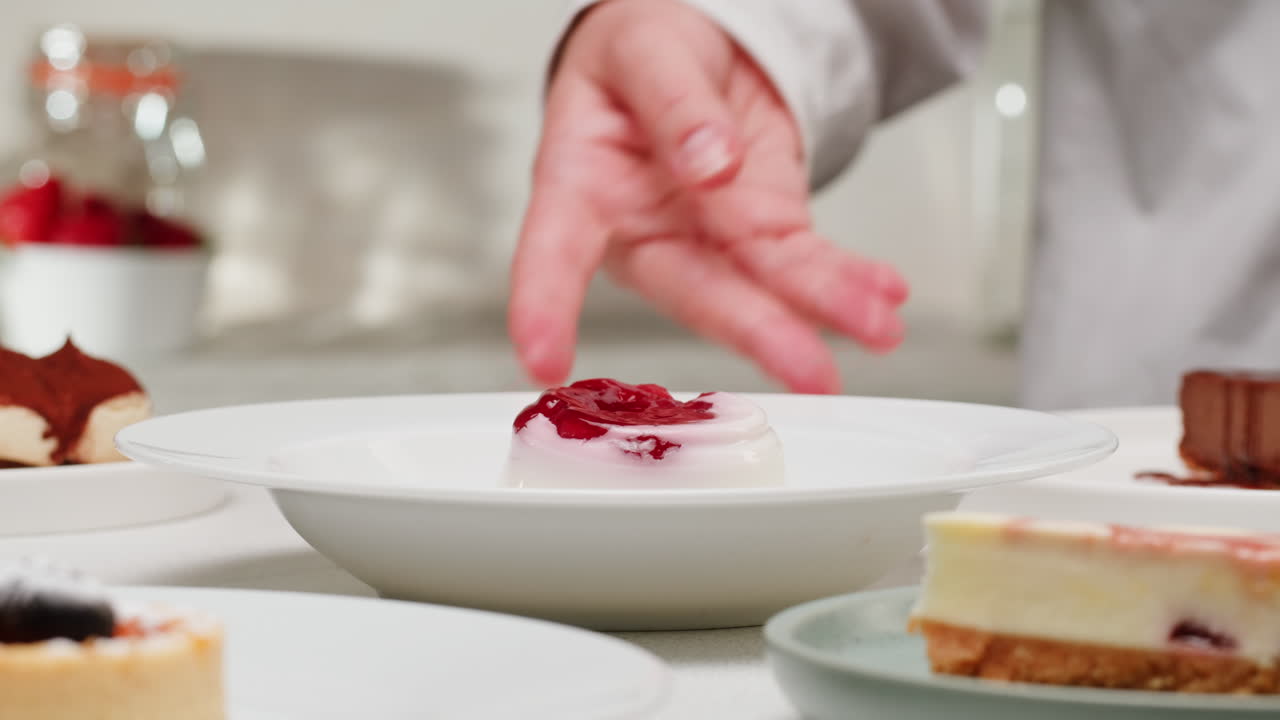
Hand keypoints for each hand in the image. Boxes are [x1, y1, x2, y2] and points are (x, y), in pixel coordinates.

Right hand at [509, 0, 907, 393]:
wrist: (691, 49)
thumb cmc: (637, 53)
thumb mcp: (643, 48)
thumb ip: (672, 102)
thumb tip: (708, 162)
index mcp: (583, 184)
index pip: (554, 250)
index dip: (544, 307)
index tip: (545, 360)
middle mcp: (643, 231)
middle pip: (692, 288)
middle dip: (755, 327)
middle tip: (803, 364)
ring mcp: (705, 241)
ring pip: (760, 287)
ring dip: (821, 311)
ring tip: (875, 325)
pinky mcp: (760, 232)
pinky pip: (804, 264)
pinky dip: (847, 281)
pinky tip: (881, 294)